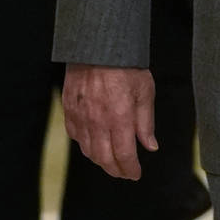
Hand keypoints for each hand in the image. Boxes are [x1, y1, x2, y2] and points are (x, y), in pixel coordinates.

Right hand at [62, 64, 156, 179]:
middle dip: (116, 170)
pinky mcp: (69, 109)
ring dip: (100, 160)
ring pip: (88, 150)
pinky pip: (75, 136)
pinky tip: (93, 144)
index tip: (136, 174)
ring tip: (111, 161)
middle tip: (124, 173)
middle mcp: (98, 121)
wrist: (98, 45)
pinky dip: (85, 145)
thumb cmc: (126, 65)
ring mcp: (81, 116)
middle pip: (104, 159)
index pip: (125, 155)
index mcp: (120, 118)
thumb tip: (150, 147)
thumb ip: (146, 122)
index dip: (131, 169)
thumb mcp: (145, 91)